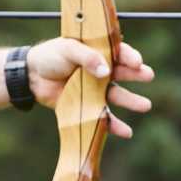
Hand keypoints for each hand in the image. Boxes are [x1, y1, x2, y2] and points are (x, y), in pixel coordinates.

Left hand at [24, 37, 154, 136]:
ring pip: (118, 96)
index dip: (130, 56)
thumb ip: (86, 58)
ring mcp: (95, 89)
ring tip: (145, 106)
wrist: (31, 77)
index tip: (136, 61)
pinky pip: (104, 117)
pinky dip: (115, 125)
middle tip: (149, 75)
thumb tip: (106, 71)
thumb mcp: (67, 49)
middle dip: (137, 74)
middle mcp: (100, 70)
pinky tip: (127, 132)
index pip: (119, 52)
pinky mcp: (88, 106)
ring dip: (132, 101)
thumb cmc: (50, 56)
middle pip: (123, 73)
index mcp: (97, 51)